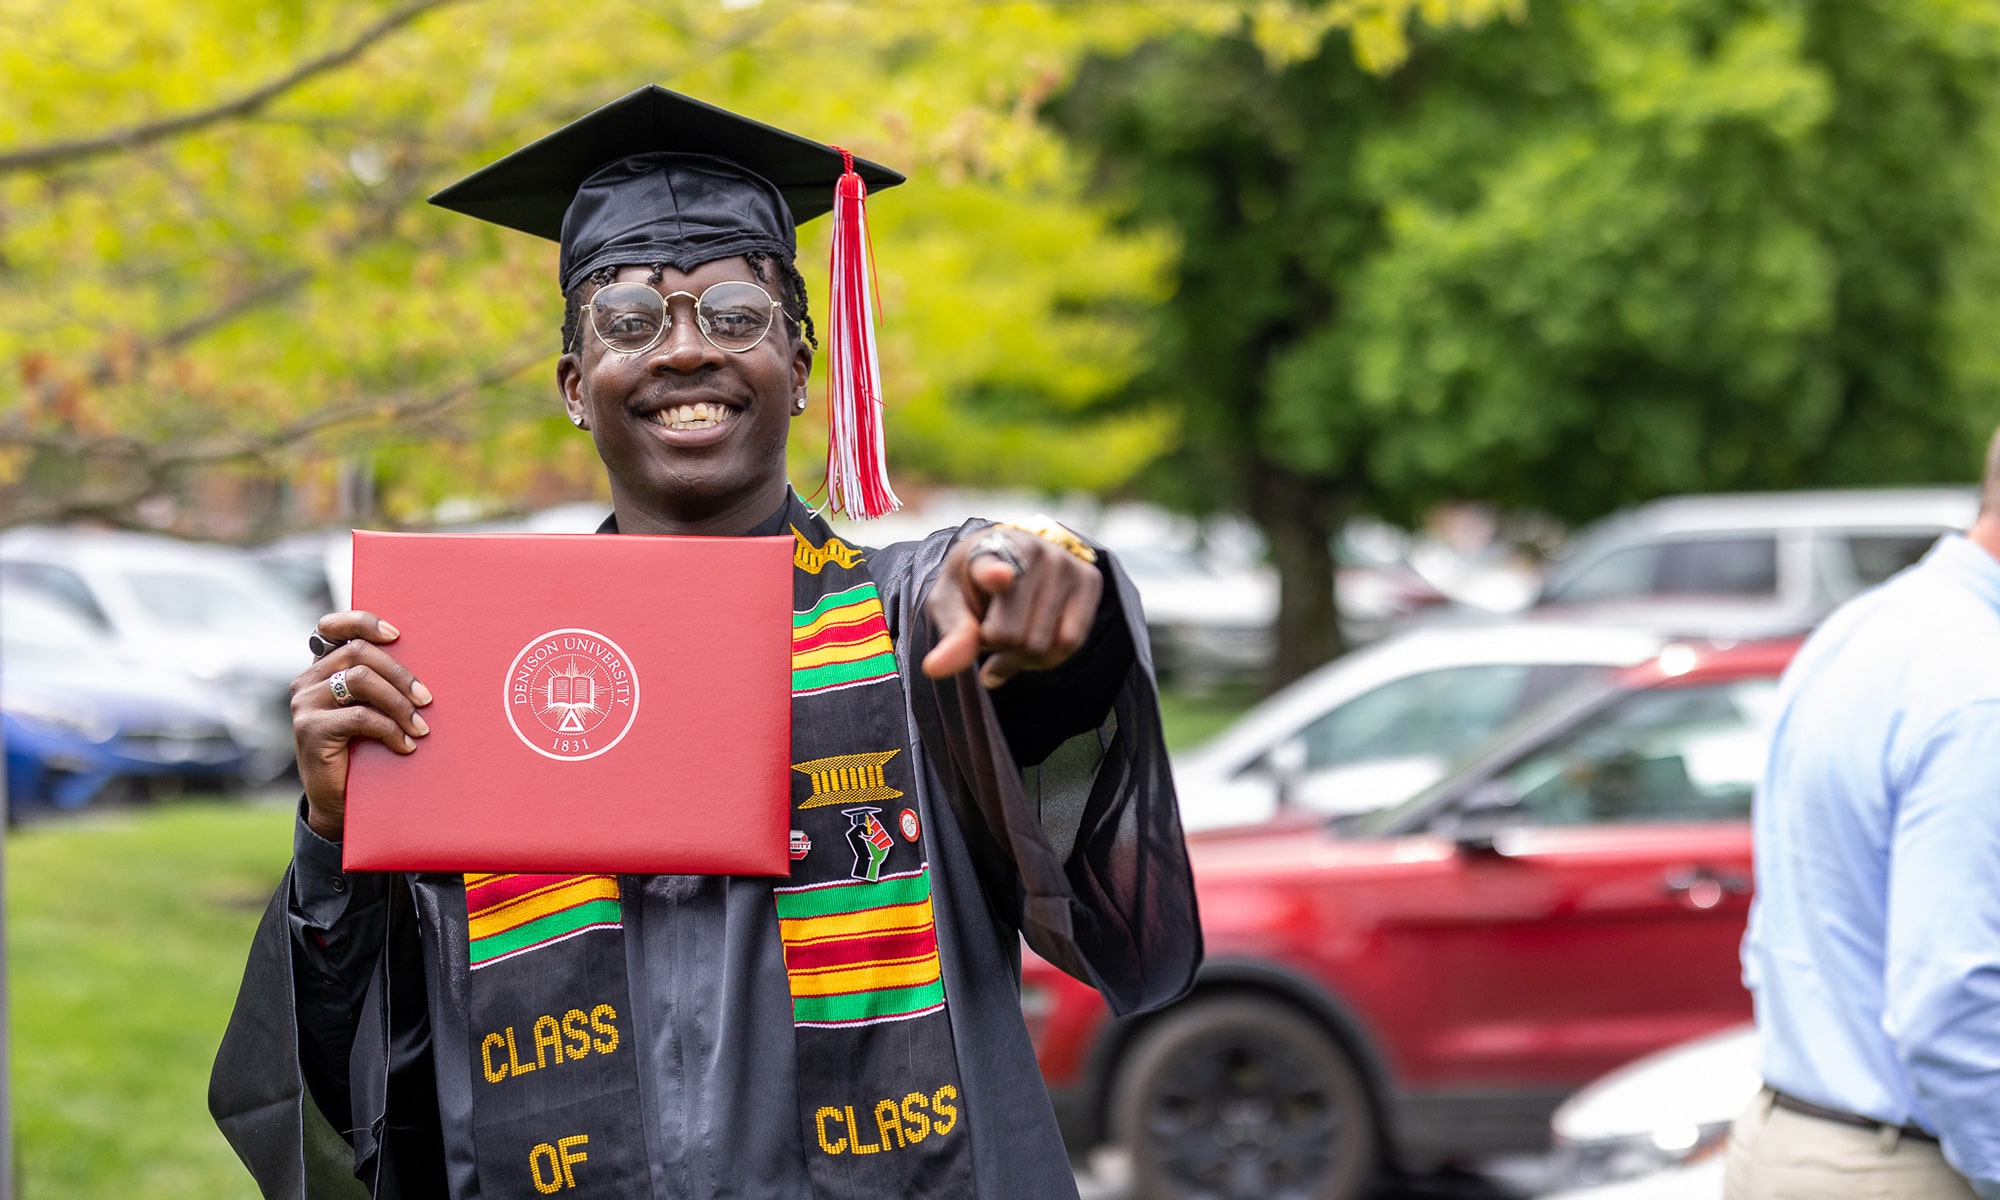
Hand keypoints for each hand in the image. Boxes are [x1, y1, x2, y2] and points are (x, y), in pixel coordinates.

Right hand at [293, 611, 432, 840]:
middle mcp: (307, 681)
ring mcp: (305, 703)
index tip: (397, 634)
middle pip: (358, 653)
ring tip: (420, 726)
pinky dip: (391, 729)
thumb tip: (425, 663)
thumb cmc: (362, 750)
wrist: (336, 799)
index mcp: (321, 669)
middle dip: (400, 674)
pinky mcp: (310, 729)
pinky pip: (360, 716)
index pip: (331, 627)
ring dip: (399, 703)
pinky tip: (405, 745)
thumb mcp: (370, 710)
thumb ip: (378, 685)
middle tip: (426, 699)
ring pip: (361, 680)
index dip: (363, 622)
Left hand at [921, 526, 1103, 688]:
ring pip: (1043, 645)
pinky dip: (1049, 658)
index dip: (993, 574)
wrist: (1012, 558)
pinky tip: (1034, 646)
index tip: (999, 577)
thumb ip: (951, 635)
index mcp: (987, 551)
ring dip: (1021, 659)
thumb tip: (934, 669)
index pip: (991, 566)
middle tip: (990, 636)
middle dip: (997, 650)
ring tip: (1011, 639)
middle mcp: (1032, 550)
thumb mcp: (950, 606)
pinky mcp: (1090, 579)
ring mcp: (1065, 563)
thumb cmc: (974, 586)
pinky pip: (1071, 642)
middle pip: (1014, 636)